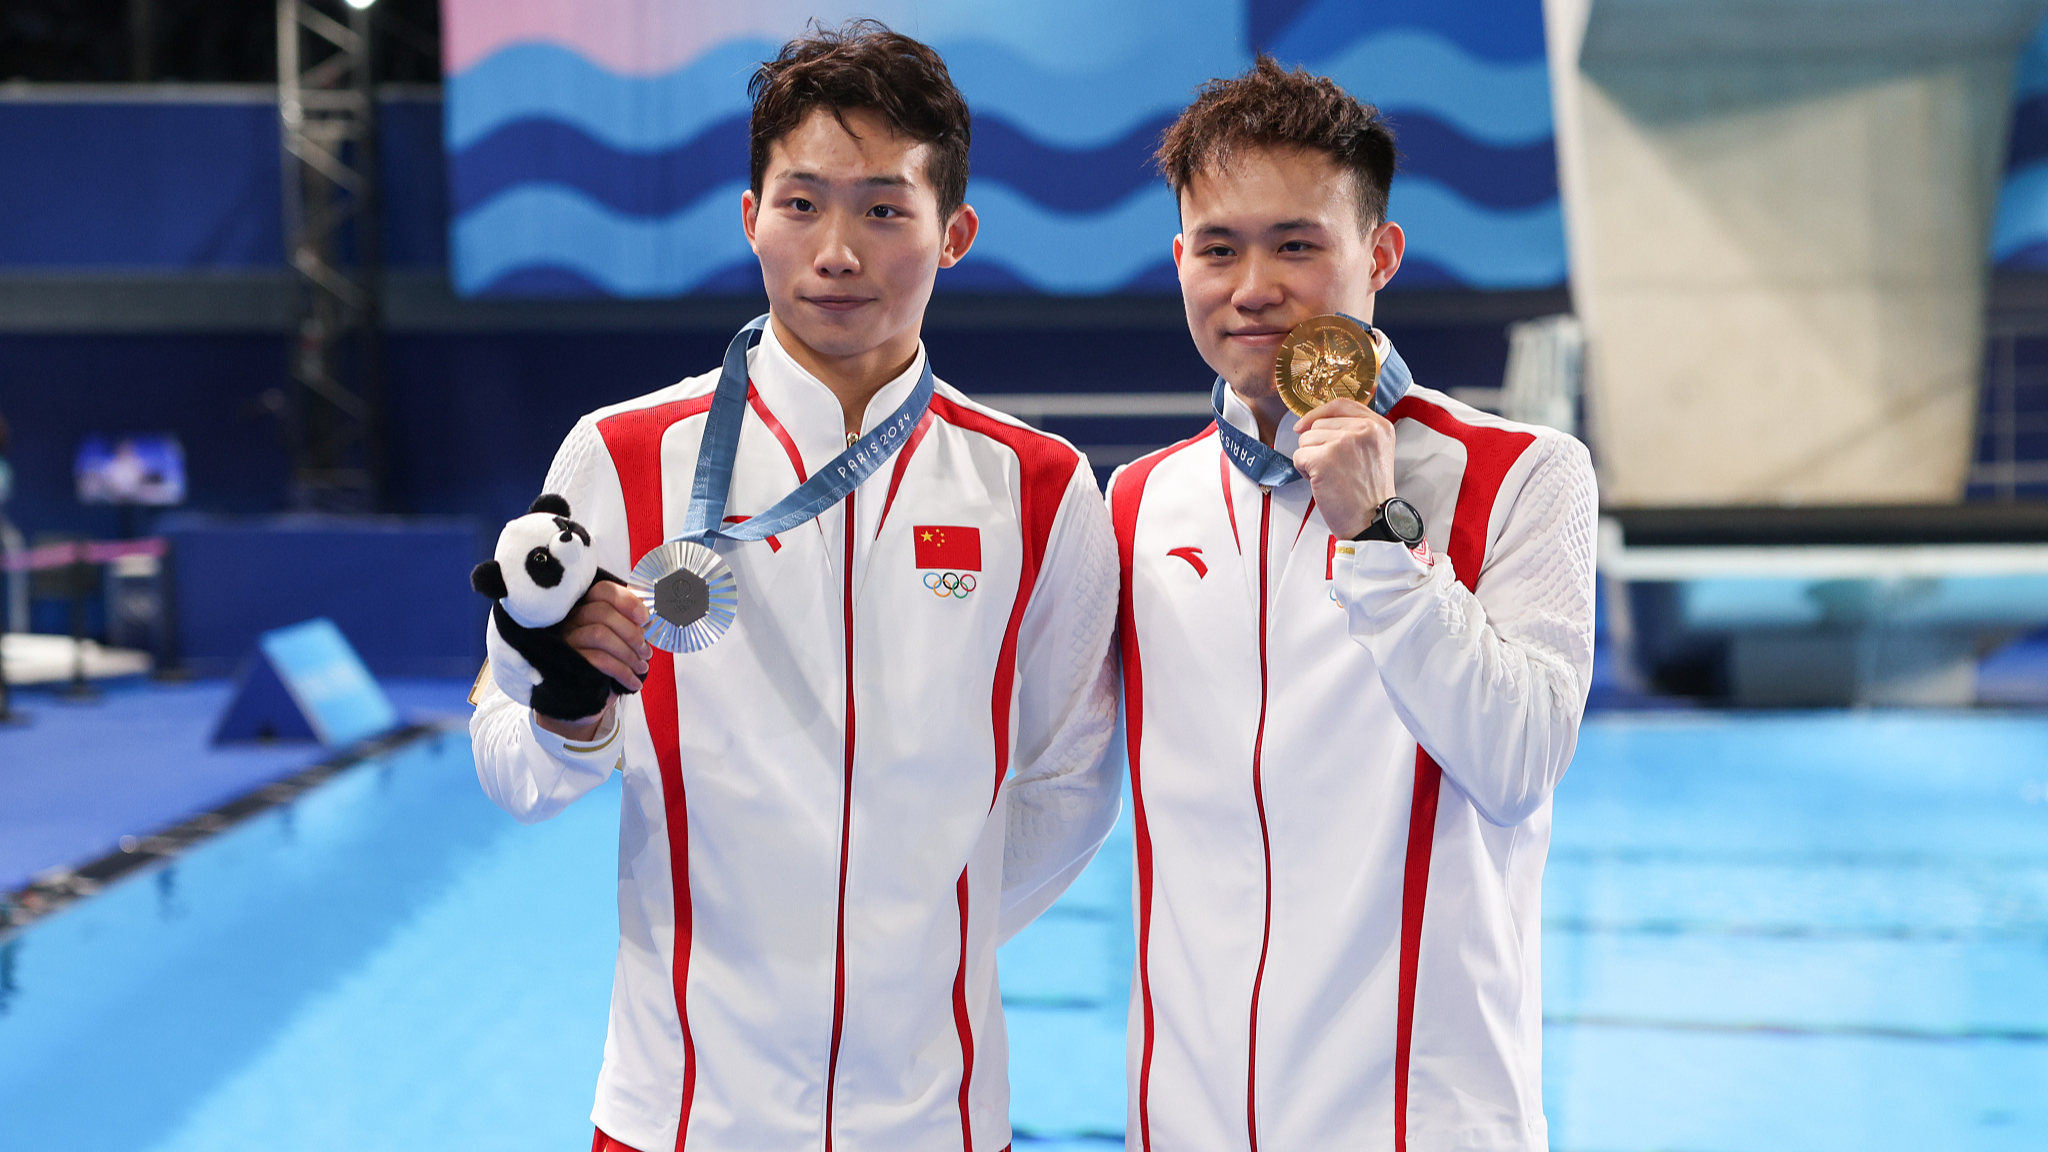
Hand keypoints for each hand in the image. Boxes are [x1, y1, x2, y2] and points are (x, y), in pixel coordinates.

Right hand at [533, 582, 651, 741]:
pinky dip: (622, 672)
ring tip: (642, 668)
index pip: (603, 591)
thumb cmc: (607, 667)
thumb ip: (633, 626)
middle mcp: (570, 621)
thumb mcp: (622, 644)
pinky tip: (634, 683)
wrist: (585, 701)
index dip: (627, 601)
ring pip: (599, 634)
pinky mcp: (566, 662)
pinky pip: (597, 660)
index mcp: (586, 609)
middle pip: (603, 612)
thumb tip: (655, 616)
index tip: (646, 618)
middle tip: (647, 653)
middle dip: (632, 633)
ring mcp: (565, 641)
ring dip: (629, 653)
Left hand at [1291, 398, 1396, 539]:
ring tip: (1330, 476)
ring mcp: (1344, 442)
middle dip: (1316, 446)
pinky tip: (1322, 483)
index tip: (1304, 425)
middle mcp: (1364, 430)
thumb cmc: (1369, 494)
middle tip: (1333, 468)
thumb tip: (1318, 420)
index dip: (1318, 414)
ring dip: (1310, 459)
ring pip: (1306, 439)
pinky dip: (1303, 471)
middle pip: (1318, 424)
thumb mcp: (1375, 451)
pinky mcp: (1325, 458)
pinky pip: (1298, 456)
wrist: (1372, 521)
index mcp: (1379, 426)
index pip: (1341, 404)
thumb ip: (1356, 431)